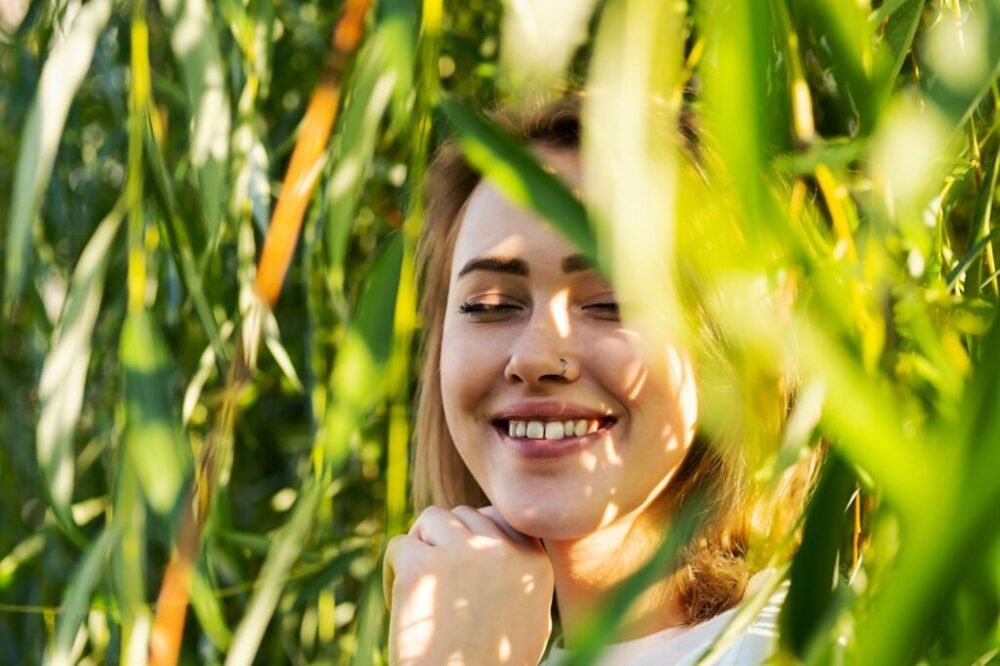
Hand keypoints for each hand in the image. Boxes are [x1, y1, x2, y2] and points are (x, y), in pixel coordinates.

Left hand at [384, 505, 553, 665]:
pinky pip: (398, 546)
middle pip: (462, 516)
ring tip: (419, 588)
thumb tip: (501, 539)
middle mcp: (502, 550)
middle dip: (446, 541)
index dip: (473, 540)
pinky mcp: (421, 567)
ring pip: (431, 519)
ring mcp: (462, 554)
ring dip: (421, 547)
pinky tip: (400, 606)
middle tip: (436, 583)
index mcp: (533, 562)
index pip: (496, 519)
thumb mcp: (530, 620)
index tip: (460, 573)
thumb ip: (522, 576)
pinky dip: (393, 574)